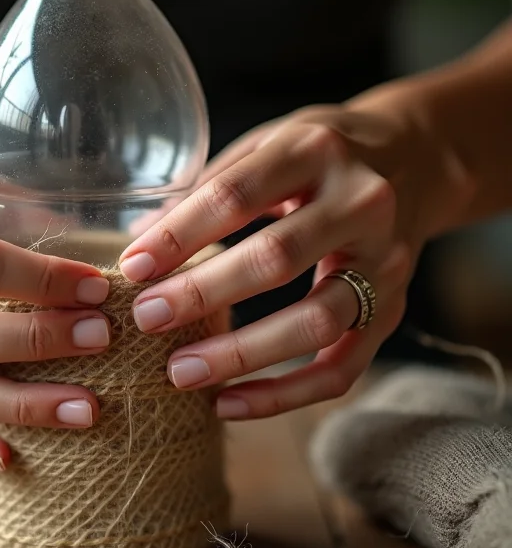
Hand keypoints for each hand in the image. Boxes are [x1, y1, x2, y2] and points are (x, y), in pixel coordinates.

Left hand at [118, 104, 442, 418]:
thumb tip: (139, 238)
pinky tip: (229, 403)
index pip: (237, 194)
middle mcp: (361, 203)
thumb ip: (209, 186)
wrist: (416, 159)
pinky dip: (285, 395)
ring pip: (317, 321)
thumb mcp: (268, 144)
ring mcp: (386, 261)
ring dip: (242, 354)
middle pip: (277, 258)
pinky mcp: (395, 309)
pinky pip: (344, 367)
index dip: (180, 234)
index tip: (131, 266)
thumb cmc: (320, 154)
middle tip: (146, 318)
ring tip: (179, 372)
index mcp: (316, 150)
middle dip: (203, 293)